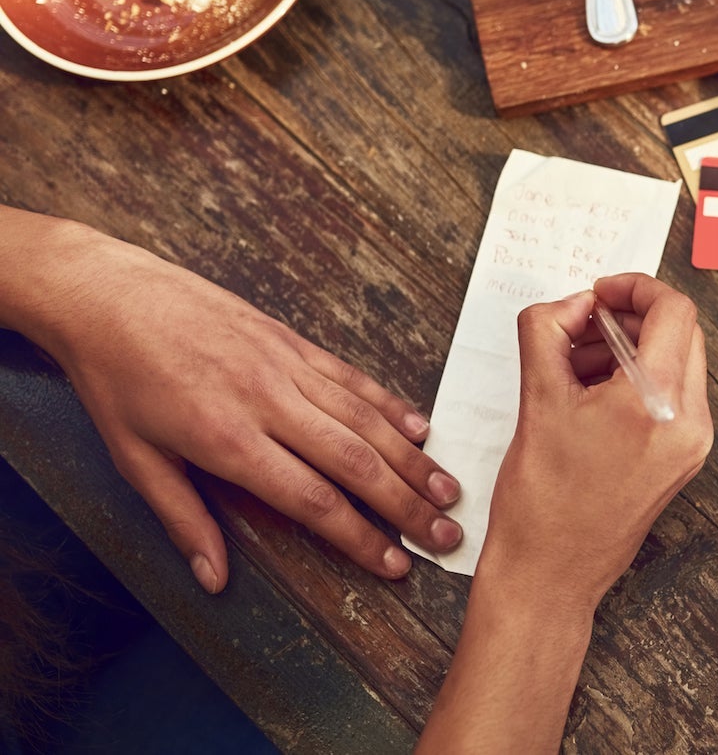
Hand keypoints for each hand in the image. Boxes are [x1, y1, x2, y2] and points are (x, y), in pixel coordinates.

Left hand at [17, 221, 461, 592]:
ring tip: (447, 491)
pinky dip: (391, 405)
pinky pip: (352, 378)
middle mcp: (270, 402)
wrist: (110, 296)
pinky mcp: (293, 341)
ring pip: (366, 419)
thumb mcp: (134, 460)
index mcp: (229, 440)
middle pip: (356, 462)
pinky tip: (420, 428)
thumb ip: (183, 520)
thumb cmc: (116, 383)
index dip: (361, 537)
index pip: (313, 500)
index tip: (396, 565)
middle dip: (407, 504)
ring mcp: (287, 366)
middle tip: (448, 534)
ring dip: (412, 459)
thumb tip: (214, 579)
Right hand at [477, 274, 711, 613]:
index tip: (598, 294)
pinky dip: (638, 380)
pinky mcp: (684, 460)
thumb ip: (549, 330)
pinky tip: (592, 394)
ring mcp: (693, 445)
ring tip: (577, 365)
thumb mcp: (536, 398)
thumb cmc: (540, 498)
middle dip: (630, 318)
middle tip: (582, 326)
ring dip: (632, 348)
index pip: (674, 311)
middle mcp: (689, 423)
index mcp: (657, 403)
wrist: (549, 574)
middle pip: (681, 333)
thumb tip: (573, 304)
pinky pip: (673, 397)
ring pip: (678, 363)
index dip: (634, 288)